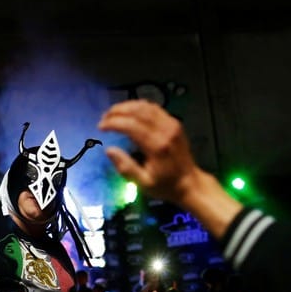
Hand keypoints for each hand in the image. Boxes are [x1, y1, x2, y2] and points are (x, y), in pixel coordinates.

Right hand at [99, 99, 241, 238]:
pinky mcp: (174, 123)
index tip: (101, 127)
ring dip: (127, 106)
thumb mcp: (143, 183)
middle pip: (138, 111)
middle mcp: (165, 130)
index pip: (131, 125)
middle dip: (118, 111)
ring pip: (146, 106)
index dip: (113, 123)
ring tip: (114, 113)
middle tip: (104, 117)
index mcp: (157, 146)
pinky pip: (155, 108)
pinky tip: (130, 112)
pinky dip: (139, 107)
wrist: (190, 183)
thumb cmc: (165, 185)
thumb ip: (125, 167)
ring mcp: (172, 124)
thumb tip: (109, 150)